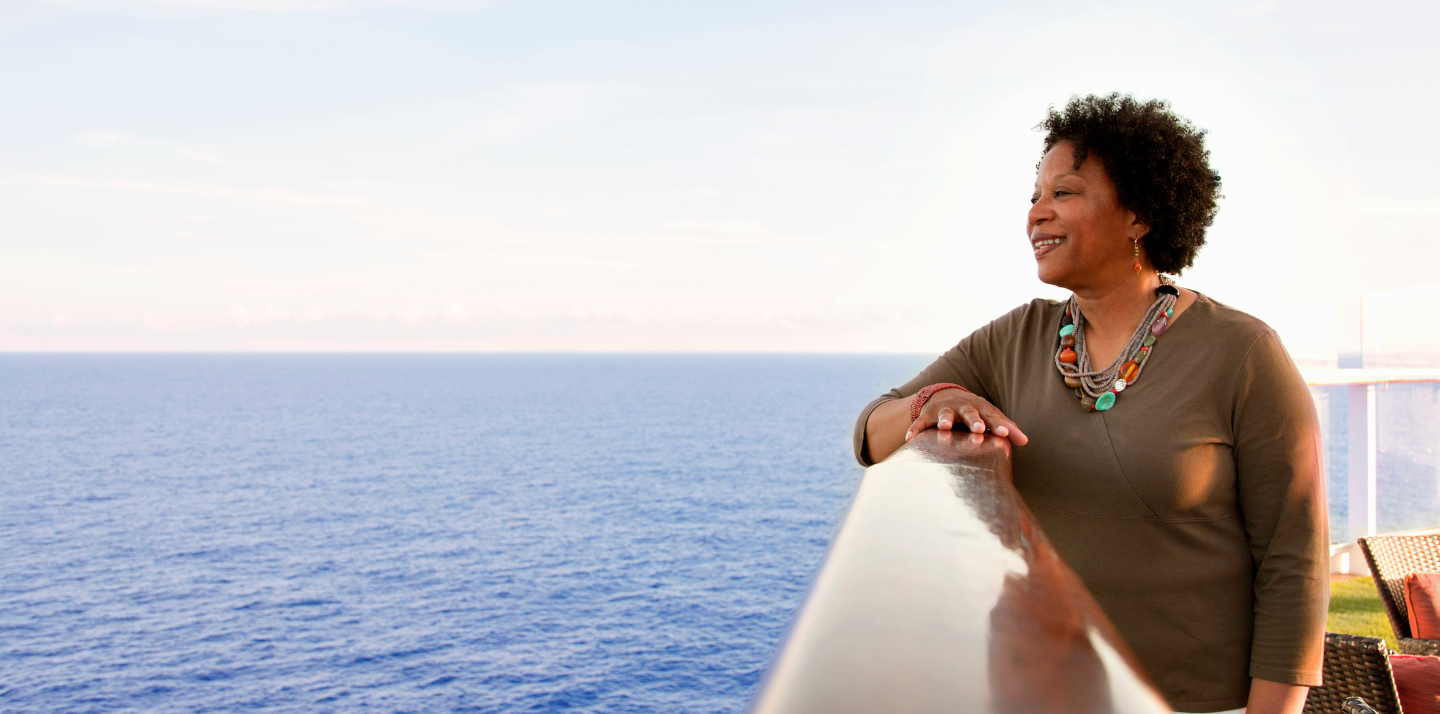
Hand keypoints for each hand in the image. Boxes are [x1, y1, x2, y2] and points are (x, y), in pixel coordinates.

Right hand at [905, 388, 1028, 445]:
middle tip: (979, 429)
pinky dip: (915, 430)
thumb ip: (1006, 428)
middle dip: (974, 420)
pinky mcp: (927, 416)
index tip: (1005, 434)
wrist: (946, 396)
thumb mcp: (990, 416)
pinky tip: (910, 439)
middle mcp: (962, 407)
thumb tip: (1025, 441)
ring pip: (944, 415)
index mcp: (980, 407)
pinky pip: (920, 423)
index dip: (998, 425)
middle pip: (969, 413)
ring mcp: (944, 410)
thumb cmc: (974, 412)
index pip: (992, 416)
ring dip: (944, 420)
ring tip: (944, 428)